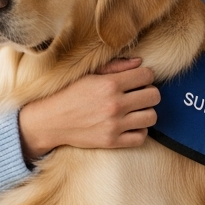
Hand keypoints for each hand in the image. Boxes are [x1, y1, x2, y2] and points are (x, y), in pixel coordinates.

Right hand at [18, 57, 159, 159]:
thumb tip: (140, 62)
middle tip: (138, 94)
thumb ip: (115, 67)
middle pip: (154, 96)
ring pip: (151, 117)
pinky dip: (140, 131)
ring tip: (135, 110)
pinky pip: (141, 137)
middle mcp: (115, 104)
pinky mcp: (112, 141)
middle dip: (148, 92)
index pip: (147, 75)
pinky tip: (130, 124)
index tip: (138, 79)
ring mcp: (114, 125)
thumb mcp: (89, 74)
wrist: (51, 120)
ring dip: (146, 112)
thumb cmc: (69, 93)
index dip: (145, 75)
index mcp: (110, 84)